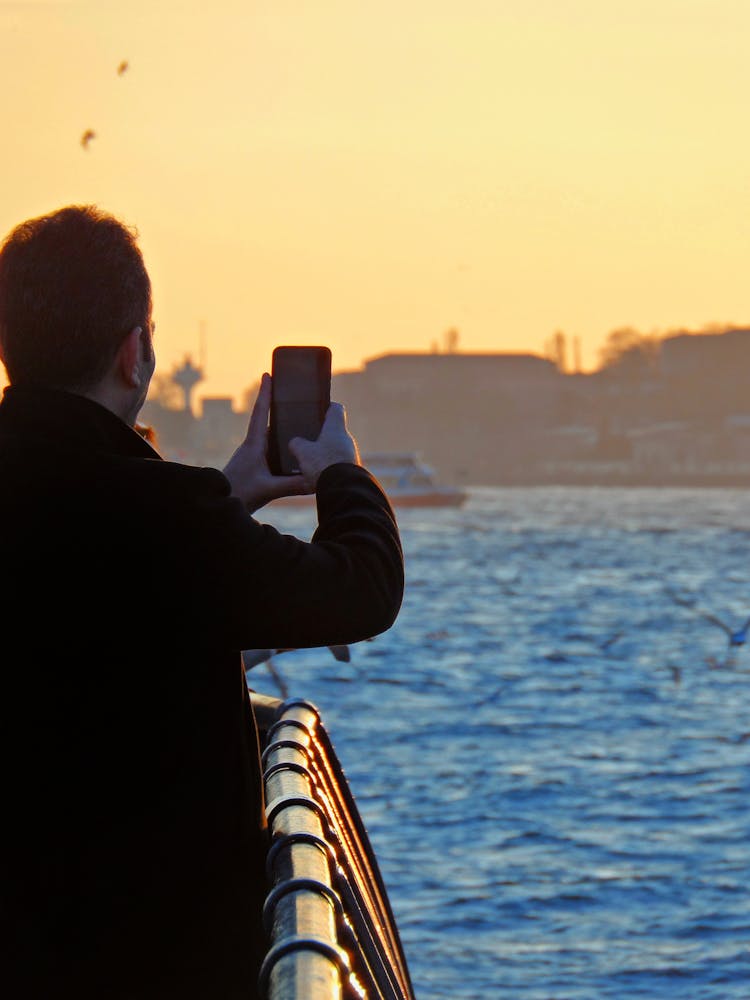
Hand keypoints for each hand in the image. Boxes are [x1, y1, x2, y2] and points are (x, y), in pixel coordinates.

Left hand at [223, 373, 309, 511]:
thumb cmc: (238, 494)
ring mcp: (251, 455)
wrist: (219, 505)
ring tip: (298, 421)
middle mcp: (252, 446)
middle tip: (291, 394)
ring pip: (269, 437)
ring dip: (281, 428)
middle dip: (277, 407)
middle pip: (267, 421)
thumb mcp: (269, 489)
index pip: (260, 413)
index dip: (264, 393)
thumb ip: (292, 484)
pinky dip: (280, 446)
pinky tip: (292, 451)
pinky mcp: (253, 465)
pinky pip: (270, 450)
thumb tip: (315, 479)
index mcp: (253, 445)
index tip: (267, 375)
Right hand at [289, 401, 360, 490]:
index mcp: (336, 428)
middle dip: (320, 435)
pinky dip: (328, 467)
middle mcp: (347, 439)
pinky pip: (337, 464)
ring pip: (335, 449)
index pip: (336, 409)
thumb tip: (295, 443)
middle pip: (333, 431)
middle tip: (304, 439)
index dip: (326, 407)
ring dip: (323, 453)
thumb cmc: (323, 465)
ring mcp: (351, 456)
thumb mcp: (302, 452)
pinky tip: (316, 475)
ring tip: (307, 461)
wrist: (343, 489)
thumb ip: (296, 443)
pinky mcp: (351, 471)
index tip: (317, 410)